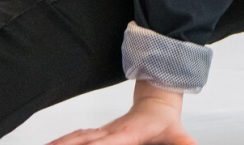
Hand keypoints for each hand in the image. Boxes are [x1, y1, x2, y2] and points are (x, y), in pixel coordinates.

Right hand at [46, 80, 196, 144]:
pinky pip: (77, 137)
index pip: (106, 142)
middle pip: (83, 140)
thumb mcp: (178, 136)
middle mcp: (111, 132)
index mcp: (127, 134)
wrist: (159, 102)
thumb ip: (184, 143)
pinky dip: (62, 141)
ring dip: (59, 144)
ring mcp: (103, 132)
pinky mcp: (100, 133)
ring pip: (76, 138)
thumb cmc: (167, 123)